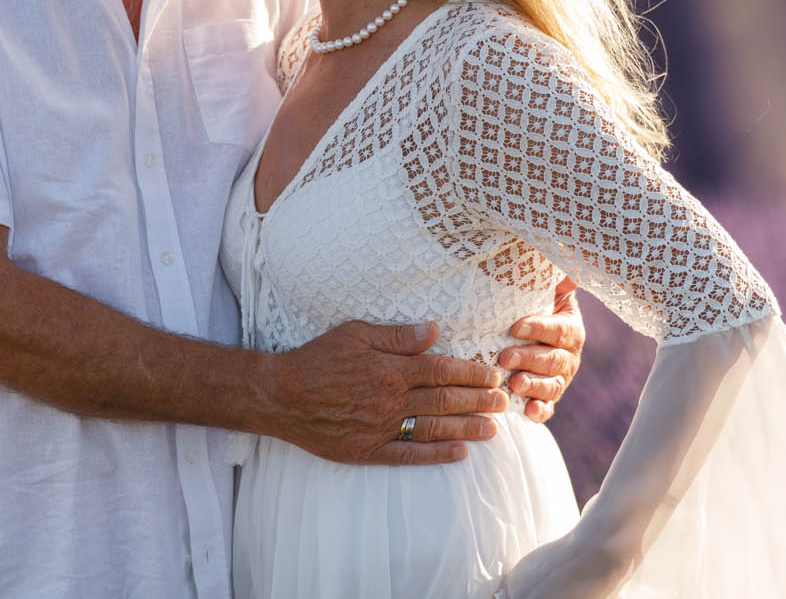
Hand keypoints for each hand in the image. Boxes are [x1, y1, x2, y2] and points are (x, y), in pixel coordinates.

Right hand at [266, 320, 508, 464]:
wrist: (282, 396)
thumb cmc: (318, 359)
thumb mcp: (355, 333)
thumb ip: (397, 335)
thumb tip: (433, 330)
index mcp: (390, 368)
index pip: (440, 369)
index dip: (470, 372)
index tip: (492, 374)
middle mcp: (391, 399)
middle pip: (444, 400)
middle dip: (478, 400)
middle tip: (503, 401)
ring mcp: (382, 428)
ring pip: (434, 428)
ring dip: (467, 428)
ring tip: (493, 429)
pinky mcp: (370, 450)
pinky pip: (411, 454)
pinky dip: (437, 454)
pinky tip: (459, 453)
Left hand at [498, 277, 584, 425]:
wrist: (525, 332)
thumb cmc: (533, 305)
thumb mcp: (544, 288)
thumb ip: (556, 277)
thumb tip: (567, 270)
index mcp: (570, 328)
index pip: (557, 329)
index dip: (538, 328)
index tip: (515, 328)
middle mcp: (569, 356)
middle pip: (553, 359)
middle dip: (529, 359)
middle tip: (504, 358)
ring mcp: (560, 379)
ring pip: (552, 385)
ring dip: (533, 386)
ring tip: (513, 383)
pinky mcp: (548, 398)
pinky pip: (548, 408)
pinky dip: (540, 411)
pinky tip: (528, 411)